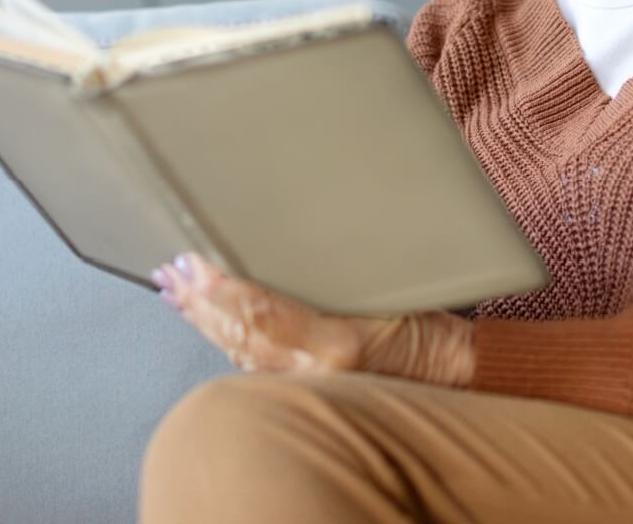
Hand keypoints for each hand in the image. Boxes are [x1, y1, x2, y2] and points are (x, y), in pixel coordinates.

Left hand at [152, 253, 475, 386]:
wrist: (459, 377)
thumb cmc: (434, 332)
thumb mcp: (395, 288)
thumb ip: (339, 274)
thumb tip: (290, 240)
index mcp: (340, 342)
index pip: (264, 312)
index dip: (223, 288)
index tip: (195, 262)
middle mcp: (317, 372)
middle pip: (242, 334)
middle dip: (201, 301)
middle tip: (172, 269)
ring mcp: (311, 387)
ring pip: (241, 353)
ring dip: (204, 319)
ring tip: (176, 290)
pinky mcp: (309, 392)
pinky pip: (255, 368)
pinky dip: (226, 342)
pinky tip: (210, 324)